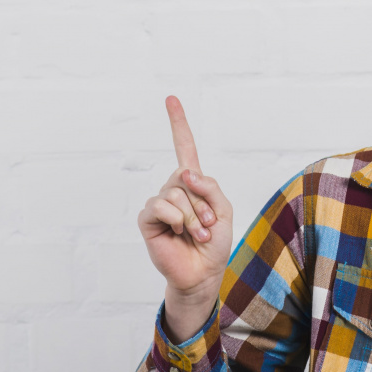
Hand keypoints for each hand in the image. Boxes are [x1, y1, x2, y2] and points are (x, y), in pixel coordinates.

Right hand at [137, 96, 233, 338]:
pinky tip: (179, 234)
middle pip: (186, 176)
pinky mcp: (148, 219)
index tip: (170, 99)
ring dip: (193, 216)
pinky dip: (177, 220)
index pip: (184, 148)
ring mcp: (159, 203)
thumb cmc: (214, 242)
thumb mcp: (224, 210)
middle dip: (204, 203)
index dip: (178, 123)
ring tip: (197, 233)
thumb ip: (210, 187)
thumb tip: (184, 172)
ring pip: (176, 193)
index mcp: (193, 183)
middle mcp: (174, 188)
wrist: (203, 272)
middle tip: (207, 225)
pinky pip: (161, 206)